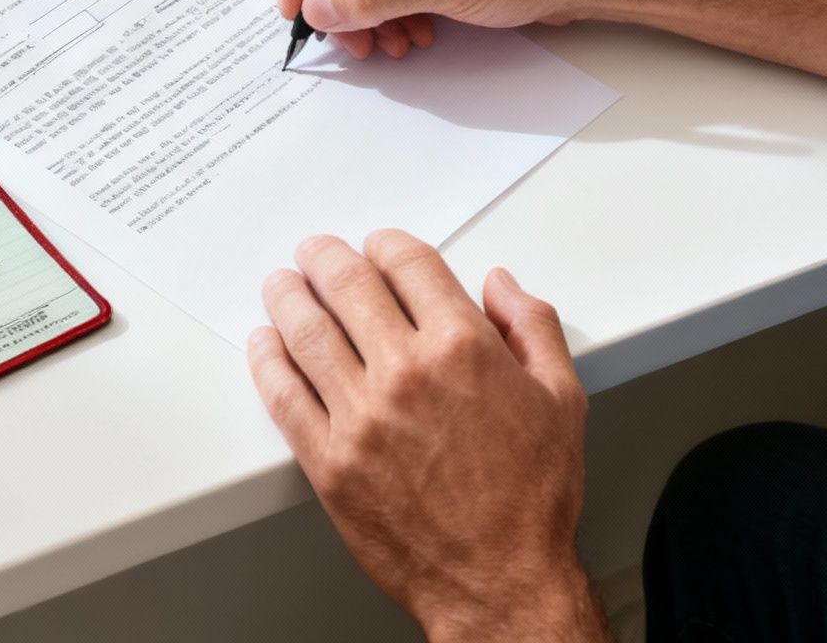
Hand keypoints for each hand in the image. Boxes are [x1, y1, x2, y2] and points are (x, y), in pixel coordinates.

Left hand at [247, 232, 606, 642]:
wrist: (501, 580)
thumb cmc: (531, 499)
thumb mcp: (562, 399)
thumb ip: (532, 327)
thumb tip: (501, 286)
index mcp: (464, 348)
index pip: (410, 265)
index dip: (388, 245)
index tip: (379, 247)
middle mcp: (407, 373)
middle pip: (348, 287)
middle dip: (327, 259)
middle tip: (316, 253)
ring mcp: (362, 417)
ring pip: (307, 333)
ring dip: (288, 298)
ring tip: (281, 285)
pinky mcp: (329, 461)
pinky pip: (284, 396)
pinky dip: (267, 361)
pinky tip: (264, 345)